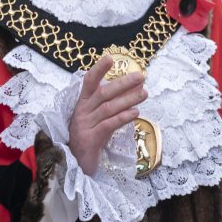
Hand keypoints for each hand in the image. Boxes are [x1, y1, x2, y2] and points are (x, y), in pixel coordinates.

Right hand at [68, 55, 146, 174]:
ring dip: (128, 99)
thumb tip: (129, 88)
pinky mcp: (90, 139)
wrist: (75, 164)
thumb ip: (105, 104)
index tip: (110, 57)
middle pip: (103, 93)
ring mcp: (85, 125)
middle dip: (122, 83)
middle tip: (140, 76)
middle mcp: (82, 111)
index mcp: (82, 103)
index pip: (89, 82)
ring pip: (108, 108)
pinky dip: (123, 117)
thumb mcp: (94, 118)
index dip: (98, 69)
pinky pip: (109, 125)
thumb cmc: (88, 137)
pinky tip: (135, 112)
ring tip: (145, 93)